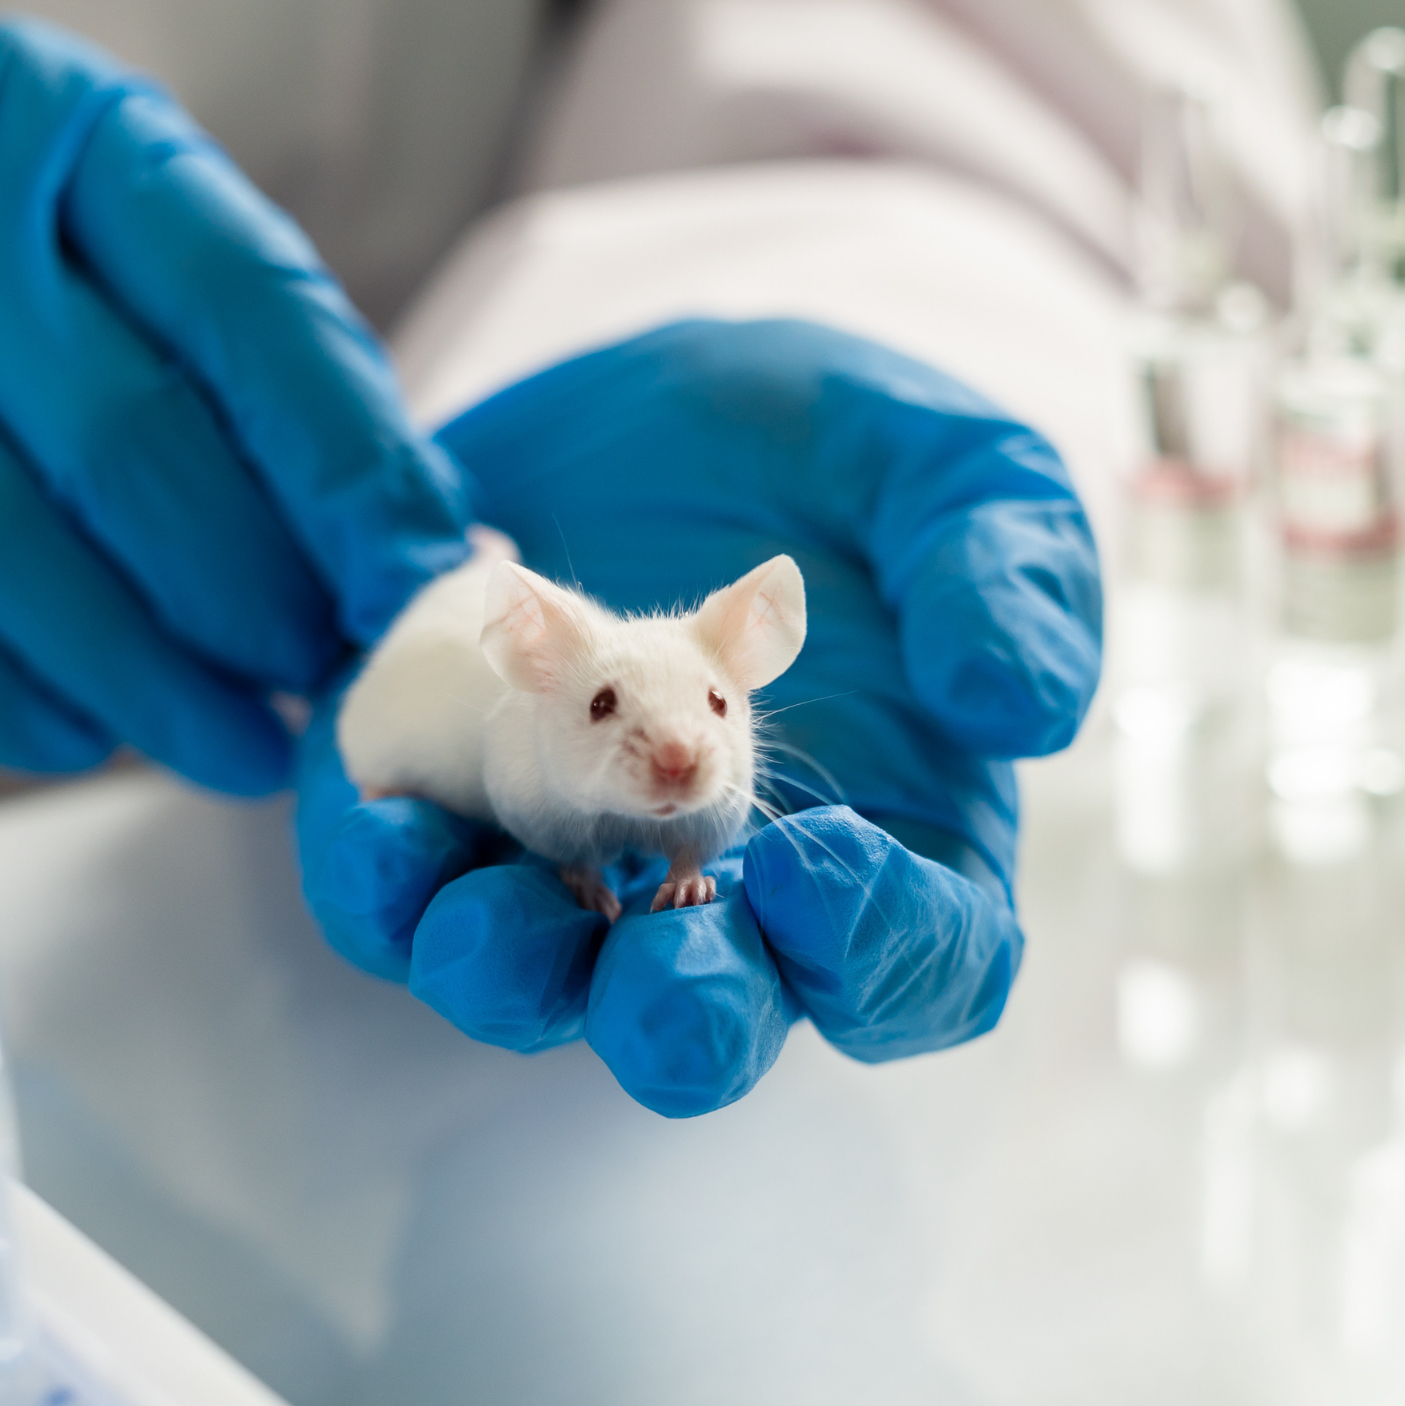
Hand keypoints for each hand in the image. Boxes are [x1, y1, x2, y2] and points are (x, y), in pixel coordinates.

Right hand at [0, 20, 470, 793]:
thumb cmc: (8, 326)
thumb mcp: (151, 295)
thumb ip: (282, 404)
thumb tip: (435, 561)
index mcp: (61, 120)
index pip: (233, 301)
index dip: (339, 465)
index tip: (415, 587)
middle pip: (109, 429)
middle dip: (240, 590)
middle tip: (315, 684)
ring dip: (131, 671)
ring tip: (228, 738)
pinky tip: (76, 737)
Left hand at [294, 319, 1100, 1114]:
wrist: (628, 384)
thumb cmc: (831, 445)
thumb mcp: (944, 464)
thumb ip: (1005, 570)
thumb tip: (1019, 711)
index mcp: (892, 843)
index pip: (919, 966)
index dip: (879, 951)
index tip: (819, 867)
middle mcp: (726, 893)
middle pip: (720, 1021)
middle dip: (683, 1017)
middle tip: (658, 959)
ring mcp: (573, 872)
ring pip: (544, 989)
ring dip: (513, 970)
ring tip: (488, 912)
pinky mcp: (439, 823)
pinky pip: (399, 907)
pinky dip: (386, 886)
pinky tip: (385, 823)